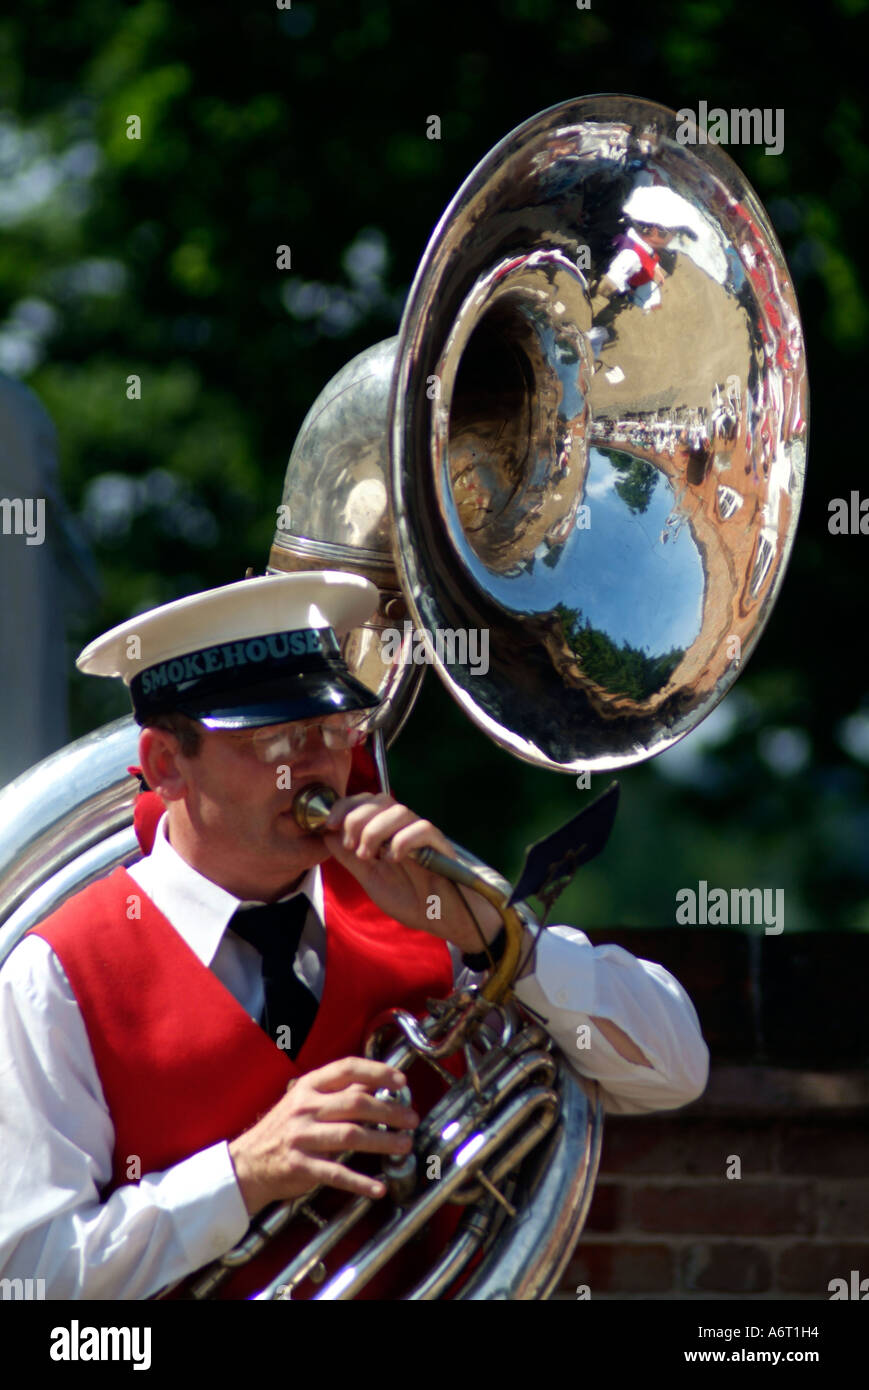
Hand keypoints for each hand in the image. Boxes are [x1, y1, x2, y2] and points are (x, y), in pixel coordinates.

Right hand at [228, 1058, 417, 1215]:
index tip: (401, 1081)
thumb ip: (339, 1092)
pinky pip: (336, 1173)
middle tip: (411, 1118)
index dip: (377, 1071)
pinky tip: (378, 1187)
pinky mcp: (300, 1166)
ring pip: (351, 1135)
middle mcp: (305, 1108)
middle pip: (355, 1103)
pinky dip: (360, 1181)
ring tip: (404, 1145)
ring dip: (383, 1141)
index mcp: (309, 1086)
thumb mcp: (306, 1101)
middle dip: (389, 1110)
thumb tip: (377, 1082)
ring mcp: (301, 1137)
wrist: (248, 1163)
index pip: (347, 1069)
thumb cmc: (284, 1128)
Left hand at [321, 792, 502, 953]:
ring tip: (368, 856)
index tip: (328, 824)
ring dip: (376, 830)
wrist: (443, 919)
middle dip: (357, 818)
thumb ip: (350, 858)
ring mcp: (424, 836)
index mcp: (388, 832)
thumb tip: (326, 835)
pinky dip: (402, 840)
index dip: (345, 806)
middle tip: (351, 845)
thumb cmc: (411, 898)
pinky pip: (424, 830)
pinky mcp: (441, 847)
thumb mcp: (371, 879)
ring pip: (400, 811)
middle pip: (381, 800)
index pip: (367, 802)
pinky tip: (393, 858)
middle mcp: (406, 828)